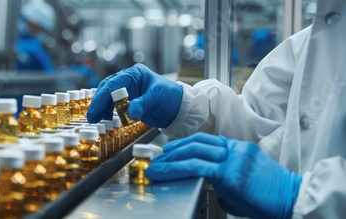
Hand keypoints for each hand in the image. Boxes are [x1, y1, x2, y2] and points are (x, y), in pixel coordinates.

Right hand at [87, 63, 182, 127]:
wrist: (179, 109)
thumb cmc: (171, 97)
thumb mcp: (157, 98)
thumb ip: (143, 104)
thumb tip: (130, 112)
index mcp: (135, 74)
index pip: (113, 83)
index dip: (102, 97)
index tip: (95, 109)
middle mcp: (129, 80)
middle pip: (107, 89)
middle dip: (98, 103)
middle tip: (92, 116)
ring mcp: (128, 91)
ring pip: (108, 97)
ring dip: (102, 109)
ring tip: (97, 120)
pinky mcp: (128, 101)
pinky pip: (114, 106)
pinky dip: (109, 112)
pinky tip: (106, 120)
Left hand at [146, 133, 301, 218]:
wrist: (294, 200)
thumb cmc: (273, 196)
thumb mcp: (248, 181)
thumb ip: (228, 180)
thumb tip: (214, 189)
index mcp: (240, 148)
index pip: (207, 140)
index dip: (186, 144)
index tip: (172, 150)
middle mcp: (235, 149)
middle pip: (197, 142)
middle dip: (174, 149)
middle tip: (159, 157)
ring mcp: (233, 160)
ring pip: (193, 152)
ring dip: (170, 159)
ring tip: (157, 166)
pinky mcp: (230, 174)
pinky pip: (197, 167)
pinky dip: (176, 169)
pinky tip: (165, 172)